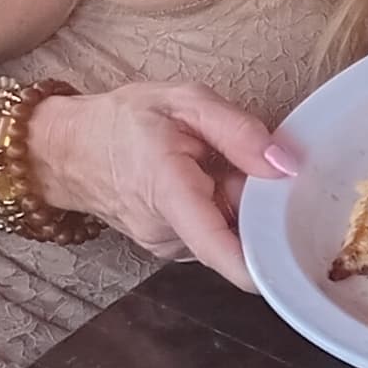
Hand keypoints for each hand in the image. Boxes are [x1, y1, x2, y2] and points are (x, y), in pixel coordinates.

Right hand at [23, 80, 290, 287]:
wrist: (68, 149)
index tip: (300, 264)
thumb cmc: (123, 122)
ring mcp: (168, 246)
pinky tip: (210, 181)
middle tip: (262, 168)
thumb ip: (239, 132)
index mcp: (171, 193)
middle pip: (240, 237)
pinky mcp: (171, 248)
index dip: (265, 264)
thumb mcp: (185, 102)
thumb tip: (287, 166)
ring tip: (222, 168)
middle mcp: (169, 233)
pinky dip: (223, 211)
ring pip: (229, 235)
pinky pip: (214, 234)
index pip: (221, 249)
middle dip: (263, 210)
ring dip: (240, 207)